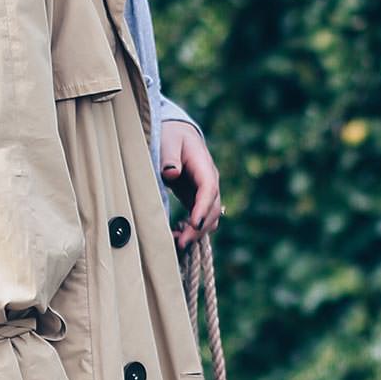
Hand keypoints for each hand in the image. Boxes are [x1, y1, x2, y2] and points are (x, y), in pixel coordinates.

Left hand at [161, 120, 222, 249]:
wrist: (177, 135)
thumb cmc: (171, 137)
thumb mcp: (168, 141)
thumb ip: (169, 157)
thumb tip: (171, 172)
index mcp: (204, 166)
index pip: (209, 188)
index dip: (203, 207)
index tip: (193, 224)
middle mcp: (210, 182)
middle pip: (212, 209)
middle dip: (199, 228)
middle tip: (181, 242)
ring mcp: (206, 194)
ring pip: (210, 218)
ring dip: (197, 233)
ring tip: (177, 243)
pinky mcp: (197, 201)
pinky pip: (200, 220)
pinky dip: (192, 231)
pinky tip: (176, 238)